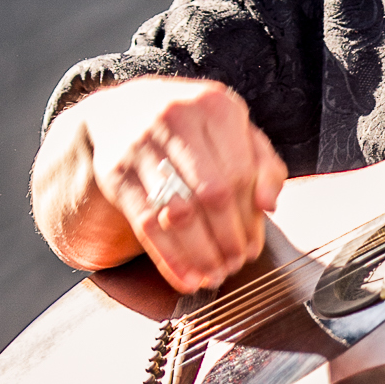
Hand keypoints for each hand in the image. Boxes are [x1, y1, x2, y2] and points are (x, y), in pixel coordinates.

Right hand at [35, 77, 286, 293]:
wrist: (122, 111)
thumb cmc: (194, 129)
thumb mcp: (234, 132)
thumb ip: (264, 165)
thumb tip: (270, 204)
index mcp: (215, 106)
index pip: (240, 174)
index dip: (249, 219)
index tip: (253, 248)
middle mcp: (176, 118)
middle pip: (212, 194)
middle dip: (227, 239)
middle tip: (234, 265)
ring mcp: (141, 144)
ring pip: (178, 213)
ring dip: (200, 253)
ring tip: (214, 275)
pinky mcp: (114, 171)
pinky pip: (145, 223)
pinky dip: (169, 257)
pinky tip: (186, 277)